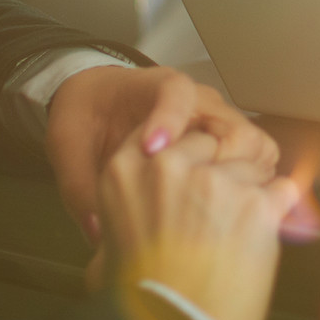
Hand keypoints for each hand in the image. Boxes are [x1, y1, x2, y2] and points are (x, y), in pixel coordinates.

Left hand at [47, 65, 279, 245]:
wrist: (97, 105)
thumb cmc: (86, 119)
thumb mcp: (68, 146)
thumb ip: (78, 185)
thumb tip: (97, 231)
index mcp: (156, 88)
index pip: (176, 93)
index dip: (170, 119)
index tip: (153, 151)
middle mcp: (197, 103)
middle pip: (233, 124)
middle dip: (221, 164)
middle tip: (198, 200)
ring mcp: (216, 123)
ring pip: (251, 144)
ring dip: (242, 179)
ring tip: (216, 214)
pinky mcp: (223, 146)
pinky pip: (251, 161)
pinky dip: (247, 186)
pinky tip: (228, 214)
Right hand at [99, 131, 300, 319]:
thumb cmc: (140, 305)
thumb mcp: (110, 248)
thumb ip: (133, 213)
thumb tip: (147, 211)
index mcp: (126, 170)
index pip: (172, 134)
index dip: (190, 162)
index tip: (192, 183)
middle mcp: (168, 166)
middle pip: (215, 145)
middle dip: (222, 176)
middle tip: (213, 224)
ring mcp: (215, 182)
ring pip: (252, 167)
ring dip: (251, 199)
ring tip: (231, 245)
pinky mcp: (256, 204)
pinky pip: (283, 190)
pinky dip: (280, 214)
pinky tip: (258, 242)